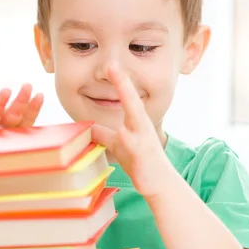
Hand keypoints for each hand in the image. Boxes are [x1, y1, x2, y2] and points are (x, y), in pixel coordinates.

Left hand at [90, 65, 174, 197]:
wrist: (160, 183)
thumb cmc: (139, 161)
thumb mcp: (118, 145)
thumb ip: (104, 135)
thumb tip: (88, 127)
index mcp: (137, 122)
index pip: (127, 98)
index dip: (120, 81)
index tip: (112, 65)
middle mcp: (141, 128)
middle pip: (133, 103)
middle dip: (124, 85)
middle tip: (113, 66)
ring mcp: (142, 142)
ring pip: (132, 125)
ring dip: (122, 110)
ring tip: (115, 99)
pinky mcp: (142, 157)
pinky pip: (133, 147)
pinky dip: (128, 140)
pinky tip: (123, 133)